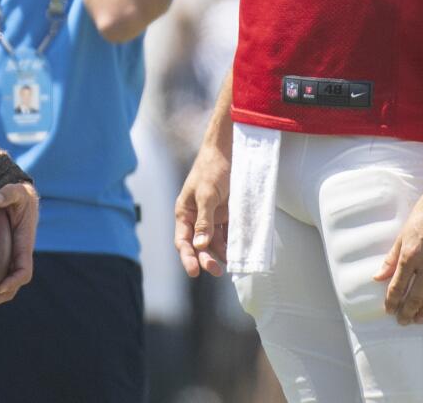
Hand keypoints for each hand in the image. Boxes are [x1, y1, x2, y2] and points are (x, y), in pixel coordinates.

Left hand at [0, 181, 37, 312]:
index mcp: (24, 245)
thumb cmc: (18, 196)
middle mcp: (17, 257)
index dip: (13, 281)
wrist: (18, 199)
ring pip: (1, 290)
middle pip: (11, 288)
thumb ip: (9, 193)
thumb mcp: (17, 192)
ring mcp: (8, 261)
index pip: (23, 270)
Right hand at [174, 142, 229, 277]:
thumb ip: (204, 220)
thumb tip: (200, 245)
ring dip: (221, 254)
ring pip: (214, 242)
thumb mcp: (207, 194)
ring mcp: (213, 217)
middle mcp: (197, 217)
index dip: (187, 257)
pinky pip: (228, 234)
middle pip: (199, 245)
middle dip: (206, 259)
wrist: (230, 150)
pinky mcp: (227, 215)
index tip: (195, 272)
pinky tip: (239, 251)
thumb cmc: (212, 169)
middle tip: (217, 271)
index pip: (183, 241)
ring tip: (232, 263)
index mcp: (185, 212)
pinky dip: (232, 244)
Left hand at [374, 183, 422, 323]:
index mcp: (410, 255)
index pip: (398, 286)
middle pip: (416, 295)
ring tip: (420, 319)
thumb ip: (392, 258)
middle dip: (407, 311)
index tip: (389, 311)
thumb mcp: (403, 234)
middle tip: (403, 321)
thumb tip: (378, 276)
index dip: (392, 301)